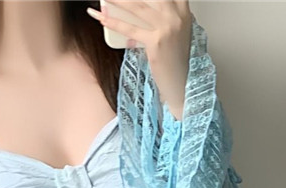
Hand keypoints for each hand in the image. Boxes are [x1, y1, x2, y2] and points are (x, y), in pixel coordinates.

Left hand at [86, 0, 192, 120]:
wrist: (180, 82)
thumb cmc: (176, 59)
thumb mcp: (176, 31)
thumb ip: (164, 16)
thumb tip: (139, 8)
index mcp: (183, 10)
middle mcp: (177, 16)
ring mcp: (167, 28)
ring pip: (138, 6)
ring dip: (118, 0)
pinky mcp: (156, 42)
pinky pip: (130, 29)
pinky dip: (113, 23)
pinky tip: (102, 18)